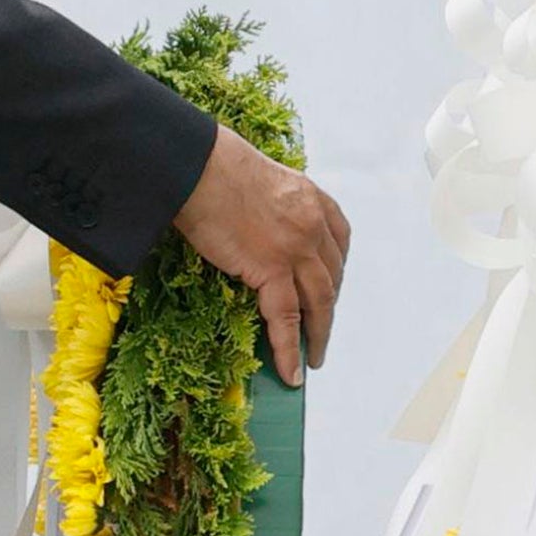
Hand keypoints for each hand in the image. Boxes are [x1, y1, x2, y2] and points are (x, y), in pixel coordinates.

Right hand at [172, 124, 349, 385]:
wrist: (195, 165)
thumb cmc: (213, 165)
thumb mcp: (261, 179)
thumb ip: (274, 206)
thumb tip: (259, 229)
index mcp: (312, 198)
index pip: (339, 241)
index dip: (337, 270)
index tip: (331, 288)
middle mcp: (313, 223)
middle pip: (332, 277)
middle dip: (329, 309)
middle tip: (323, 333)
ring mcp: (296, 247)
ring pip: (319, 302)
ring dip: (318, 334)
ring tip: (313, 359)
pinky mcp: (270, 267)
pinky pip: (286, 318)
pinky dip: (290, 348)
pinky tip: (292, 371)